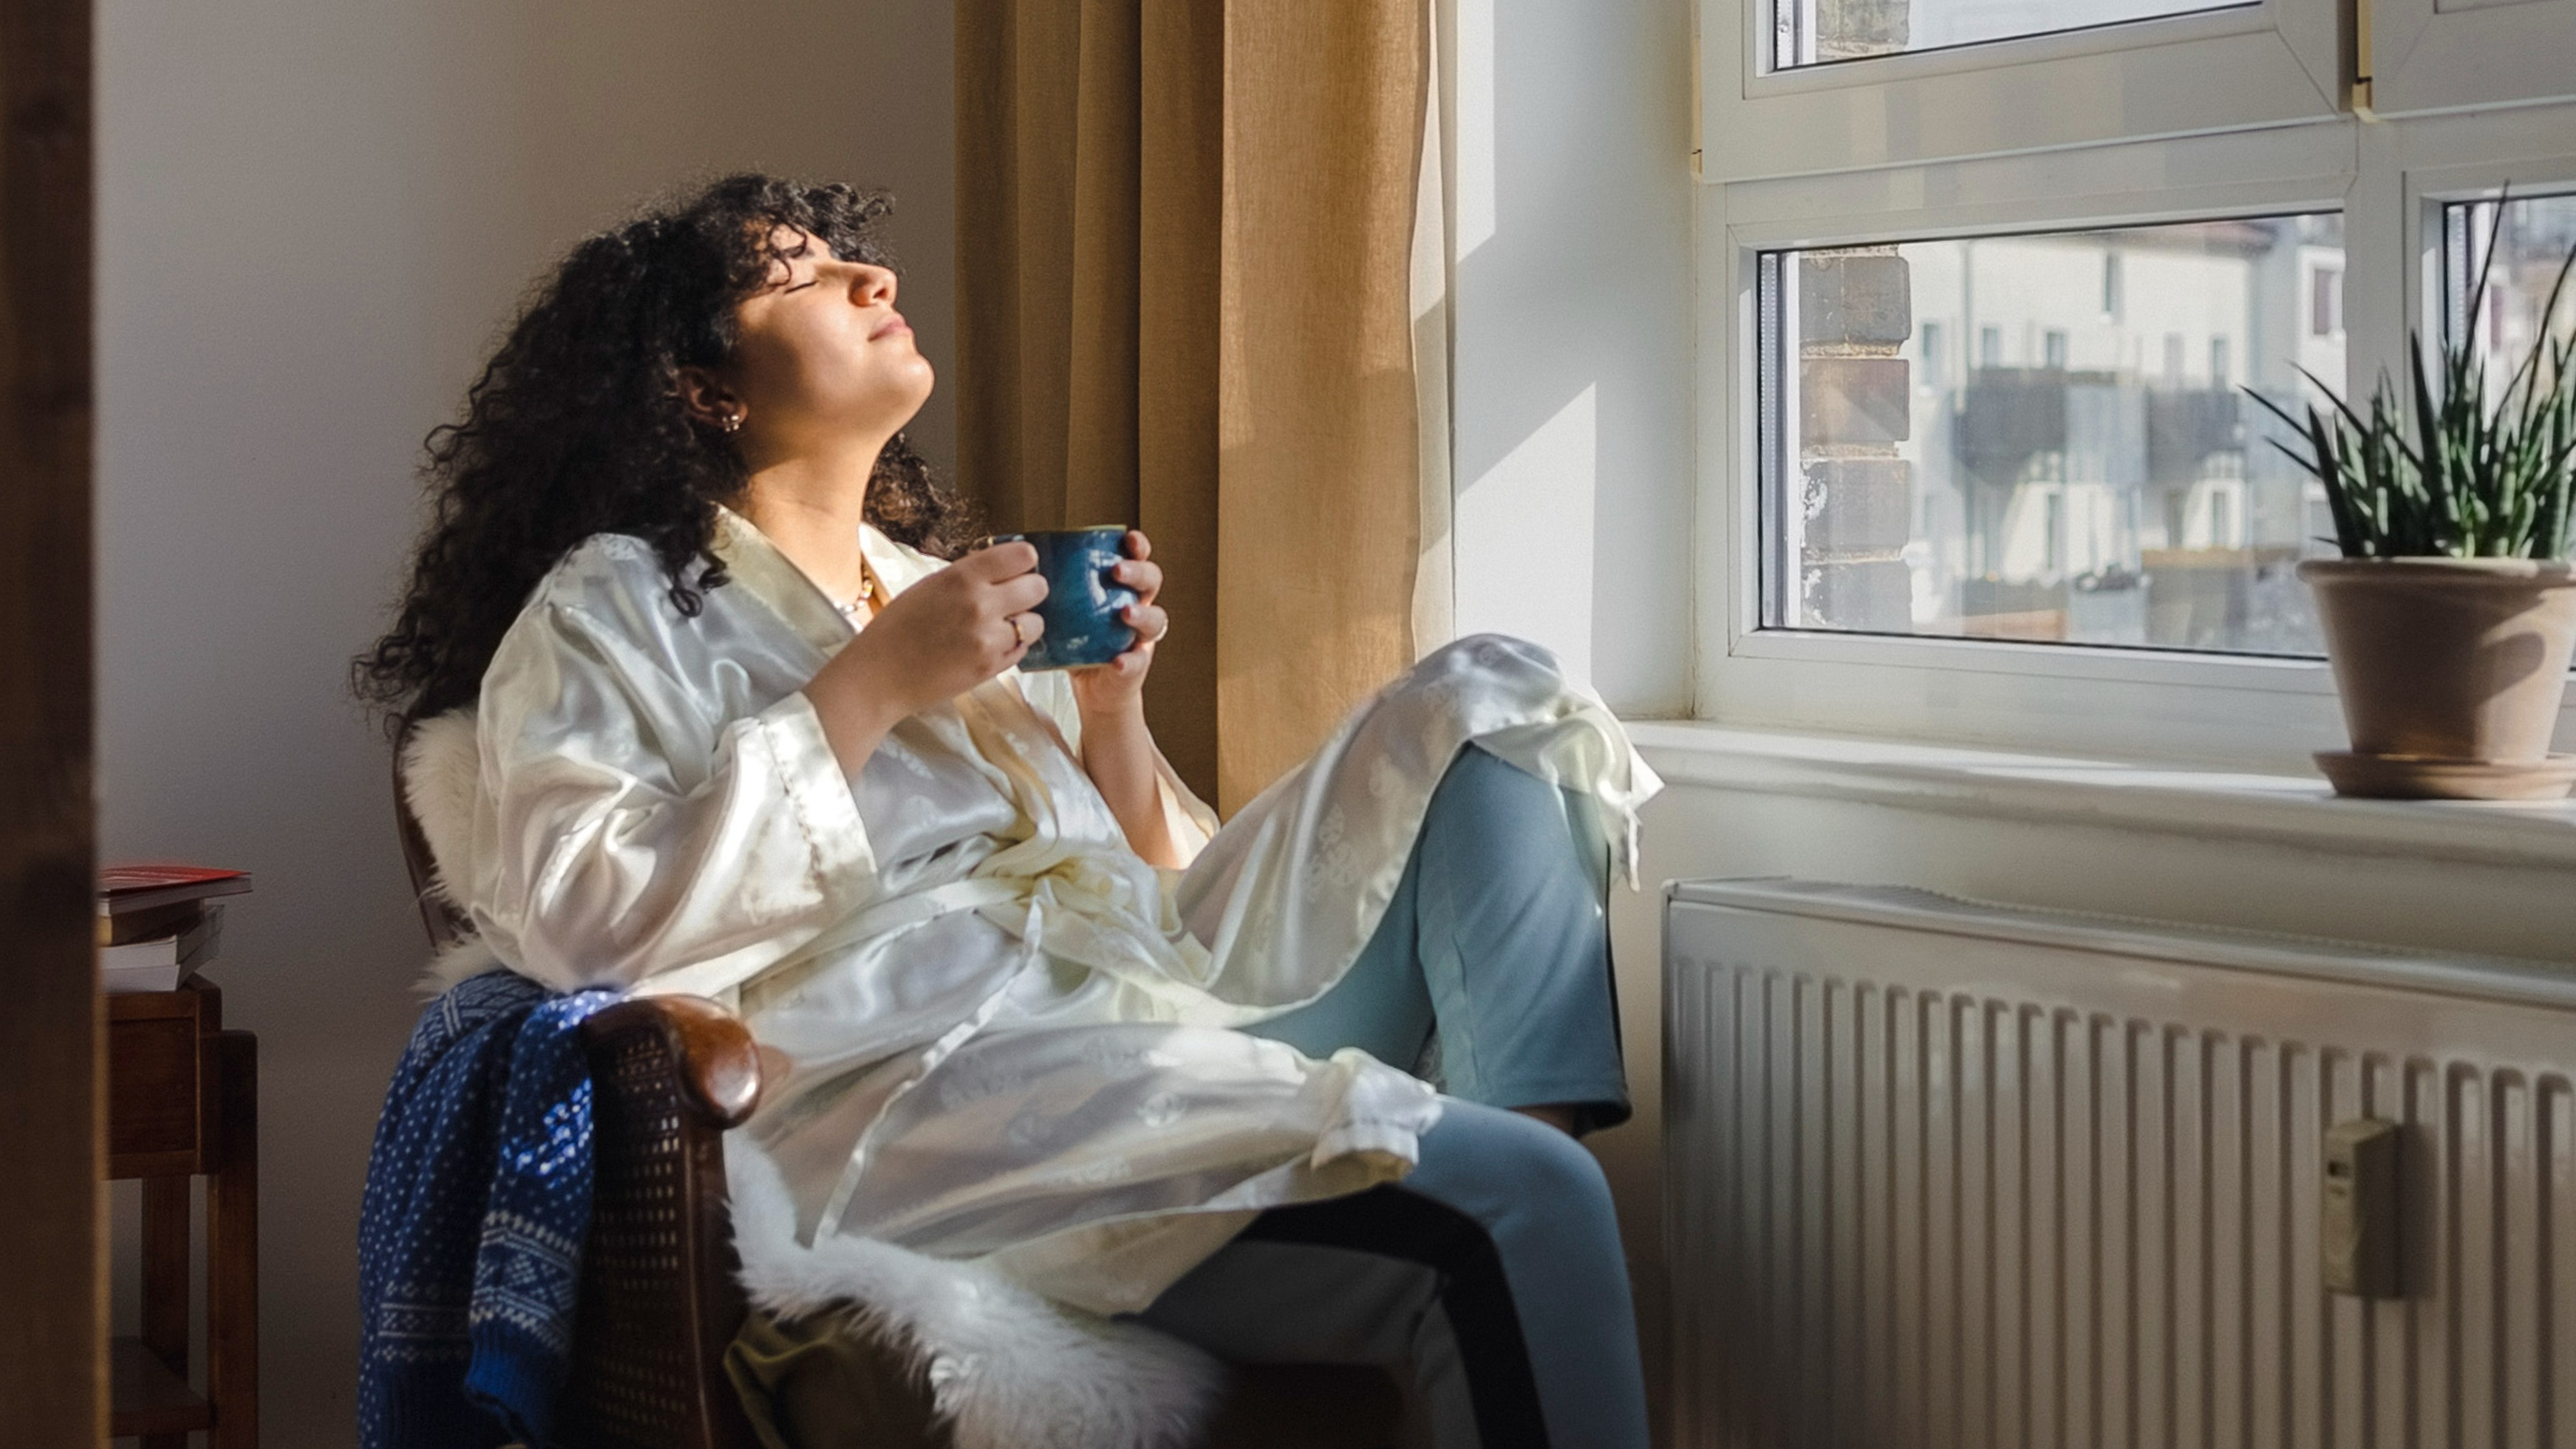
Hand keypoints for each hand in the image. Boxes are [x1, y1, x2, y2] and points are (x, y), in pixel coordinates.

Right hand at [806, 542, 1047, 759]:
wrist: (878, 676)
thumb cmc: (897, 628)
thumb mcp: (930, 586)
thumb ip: (968, 577)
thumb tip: (1003, 569)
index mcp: (962, 576)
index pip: (1023, 555)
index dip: (1024, 563)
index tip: (1016, 571)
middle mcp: (980, 604)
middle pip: (1038, 587)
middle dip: (1028, 593)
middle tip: (1012, 601)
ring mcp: (988, 638)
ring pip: (1036, 622)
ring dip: (1023, 624)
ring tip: (999, 628)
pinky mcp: (991, 667)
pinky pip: (1022, 650)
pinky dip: (1012, 648)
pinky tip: (989, 647)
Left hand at [1068, 531, 1166, 718]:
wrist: (1091, 687)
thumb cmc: (1078, 643)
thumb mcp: (1067, 611)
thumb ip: (1056, 591)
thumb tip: (1019, 565)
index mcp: (1121, 589)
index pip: (1138, 559)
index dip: (1138, 546)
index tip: (1128, 538)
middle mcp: (1138, 607)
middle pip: (1152, 581)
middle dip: (1138, 572)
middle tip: (1117, 571)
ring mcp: (1140, 637)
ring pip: (1155, 620)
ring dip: (1142, 614)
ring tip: (1125, 614)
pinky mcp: (1135, 666)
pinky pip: (1137, 662)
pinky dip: (1129, 661)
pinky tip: (1117, 661)